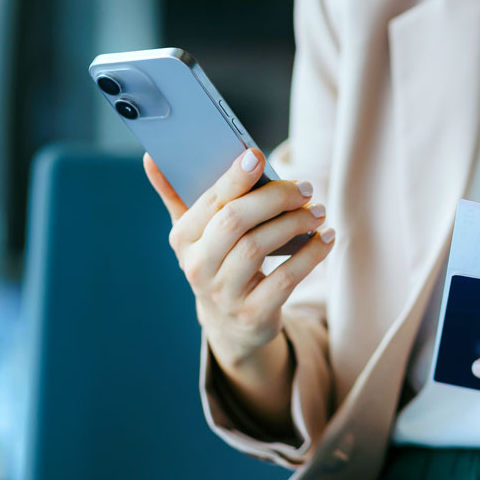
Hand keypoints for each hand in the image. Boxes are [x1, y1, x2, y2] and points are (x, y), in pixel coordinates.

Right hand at [144, 149, 334, 372]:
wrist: (229, 323)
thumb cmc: (217, 262)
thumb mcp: (195, 234)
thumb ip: (176, 195)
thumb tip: (152, 157)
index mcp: (183, 239)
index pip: (210, 202)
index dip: (234, 177)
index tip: (258, 156)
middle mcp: (198, 266)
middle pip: (235, 221)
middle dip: (273, 197)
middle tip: (305, 187)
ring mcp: (224, 293)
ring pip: (259, 247)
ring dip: (294, 223)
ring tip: (318, 211)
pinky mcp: (253, 314)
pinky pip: (285, 279)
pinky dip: (311, 255)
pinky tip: (326, 237)